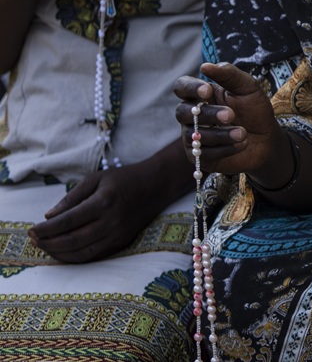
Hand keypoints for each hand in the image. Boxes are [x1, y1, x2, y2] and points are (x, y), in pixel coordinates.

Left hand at [29, 162, 161, 262]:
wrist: (156, 185)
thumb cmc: (123, 178)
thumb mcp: (95, 178)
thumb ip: (71, 197)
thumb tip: (48, 217)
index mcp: (103, 202)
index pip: (67, 221)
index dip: (45, 229)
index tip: (31, 229)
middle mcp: (111, 222)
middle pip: (72, 241)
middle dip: (48, 243)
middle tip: (33, 239)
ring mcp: (118, 235)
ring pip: (81, 253)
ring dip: (58, 253)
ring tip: (44, 246)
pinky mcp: (122, 242)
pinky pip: (93, 256)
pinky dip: (74, 257)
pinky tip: (62, 252)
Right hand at [172, 62, 280, 176]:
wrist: (267, 139)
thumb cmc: (255, 110)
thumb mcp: (248, 88)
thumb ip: (229, 75)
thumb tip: (205, 66)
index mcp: (201, 95)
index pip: (181, 87)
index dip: (190, 88)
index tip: (207, 91)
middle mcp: (192, 116)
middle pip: (183, 112)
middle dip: (208, 114)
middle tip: (231, 115)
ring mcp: (193, 137)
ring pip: (195, 136)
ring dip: (221, 134)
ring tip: (243, 133)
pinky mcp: (199, 157)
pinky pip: (204, 154)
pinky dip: (225, 148)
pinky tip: (242, 144)